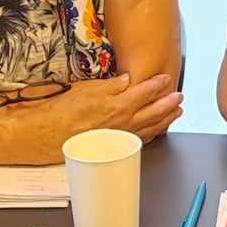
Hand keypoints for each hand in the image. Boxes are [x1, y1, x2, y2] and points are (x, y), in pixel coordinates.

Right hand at [57, 74, 182, 140]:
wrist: (46, 134)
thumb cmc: (62, 110)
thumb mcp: (87, 88)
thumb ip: (111, 85)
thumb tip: (128, 80)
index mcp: (118, 105)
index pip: (145, 92)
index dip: (158, 84)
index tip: (166, 79)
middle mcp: (123, 123)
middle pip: (154, 112)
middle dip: (169, 103)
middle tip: (179, 97)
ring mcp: (120, 137)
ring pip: (150, 128)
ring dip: (166, 120)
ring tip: (176, 113)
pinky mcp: (113, 147)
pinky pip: (139, 140)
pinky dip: (151, 134)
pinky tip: (156, 131)